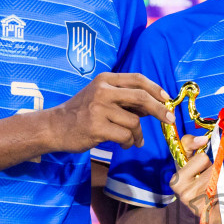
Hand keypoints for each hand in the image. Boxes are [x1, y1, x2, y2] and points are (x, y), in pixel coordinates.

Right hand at [47, 72, 168, 151]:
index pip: (137, 79)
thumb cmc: (82, 113)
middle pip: (141, 97)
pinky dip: (130, 142)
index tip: (167, 99)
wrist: (54, 127)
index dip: (156, 89)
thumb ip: (126, 99)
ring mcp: (98, 109)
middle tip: (169, 119)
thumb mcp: (101, 97)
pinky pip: (125, 136)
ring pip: (134, 121)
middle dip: (160, 109)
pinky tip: (125, 144)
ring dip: (138, 134)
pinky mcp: (96, 127)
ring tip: (133, 140)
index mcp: (105, 79)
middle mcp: (102, 91)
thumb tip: (157, 104)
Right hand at [169, 132, 223, 223]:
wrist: (188, 212)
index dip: (205, 162)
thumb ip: (189, 143)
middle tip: (207, 181)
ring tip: (212, 190)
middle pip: (215, 172)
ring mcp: (198, 207)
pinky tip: (217, 201)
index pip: (203, 159)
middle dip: (216, 174)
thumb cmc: (189, 181)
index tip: (201, 168)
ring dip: (222, 185)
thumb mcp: (184, 161)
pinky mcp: (211, 216)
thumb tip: (203, 139)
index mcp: (177, 180)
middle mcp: (185, 194)